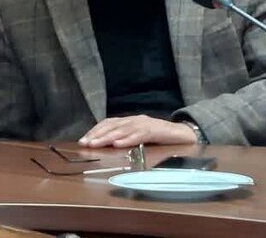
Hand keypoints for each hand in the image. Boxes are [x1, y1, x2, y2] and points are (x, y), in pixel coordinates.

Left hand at [79, 115, 197, 147]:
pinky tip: (118, 144)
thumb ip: (125, 138)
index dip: (95, 131)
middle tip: (85, 143)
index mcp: (129, 121)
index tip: (83, 140)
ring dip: (107, 137)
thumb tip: (108, 146)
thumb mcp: (139, 136)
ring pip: (122, 130)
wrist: (182, 133)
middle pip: (111, 126)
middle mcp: (134, 120)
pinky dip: (127, 139)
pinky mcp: (154, 130)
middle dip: (97, 135)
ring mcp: (144, 124)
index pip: (107, 123)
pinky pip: (139, 135)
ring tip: (96, 144)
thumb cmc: (159, 136)